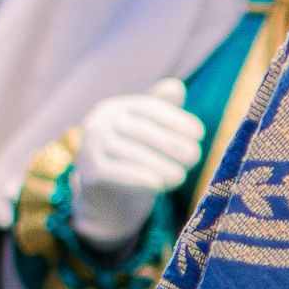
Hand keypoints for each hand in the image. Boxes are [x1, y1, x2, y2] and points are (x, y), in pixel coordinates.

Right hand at [68, 78, 205, 249]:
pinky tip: (158, 185)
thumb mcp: (148, 136)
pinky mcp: (89, 172)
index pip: (147, 108)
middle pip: (141, 130)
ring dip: (159, 164)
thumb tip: (176, 87)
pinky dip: (138, 178)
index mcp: (115, 108)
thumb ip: (161, 111)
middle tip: (195, 157)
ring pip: (130, 152)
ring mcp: (90, 147)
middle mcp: (99, 122)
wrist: (106, 201)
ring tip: (180, 176)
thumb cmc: (133, 162)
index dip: (175, 119)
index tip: (199, 133)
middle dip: (171, 143)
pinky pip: (116, 173)